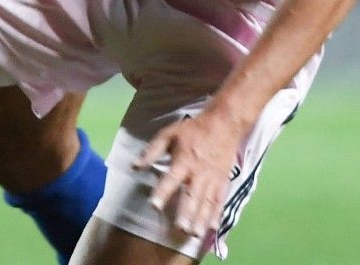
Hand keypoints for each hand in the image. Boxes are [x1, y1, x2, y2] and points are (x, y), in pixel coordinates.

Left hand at [136, 108, 250, 238]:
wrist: (224, 124)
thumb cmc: (193, 130)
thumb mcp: (169, 134)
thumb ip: (152, 150)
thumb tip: (135, 166)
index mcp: (184, 161)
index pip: (171, 180)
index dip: (162, 193)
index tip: (154, 206)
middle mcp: (199, 173)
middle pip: (192, 195)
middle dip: (186, 212)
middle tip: (180, 229)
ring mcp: (213, 179)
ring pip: (206, 202)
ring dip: (201, 219)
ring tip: (194, 233)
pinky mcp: (223, 182)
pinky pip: (220, 201)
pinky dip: (217, 214)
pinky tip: (212, 227)